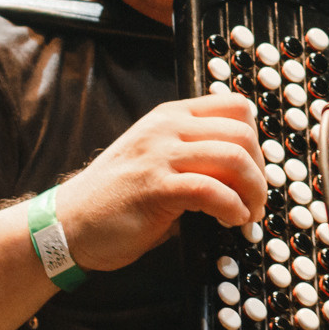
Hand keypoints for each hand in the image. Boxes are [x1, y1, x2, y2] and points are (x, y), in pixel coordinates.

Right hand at [55, 91, 265, 271]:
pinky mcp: (155, 188)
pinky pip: (212, 191)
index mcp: (169, 116)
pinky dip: (233, 208)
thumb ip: (194, 155)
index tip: (255, 170)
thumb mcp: (156, 159)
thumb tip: (245, 172)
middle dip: (260, 171)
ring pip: (233, 158)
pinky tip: (230, 220)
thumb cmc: (116, 198)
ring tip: (248, 213)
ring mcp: (159, 155)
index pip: (235, 106)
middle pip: (242, 134)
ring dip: (253, 191)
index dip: (257, 140)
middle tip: (256, 199)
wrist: (68, 223)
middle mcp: (166, 128)